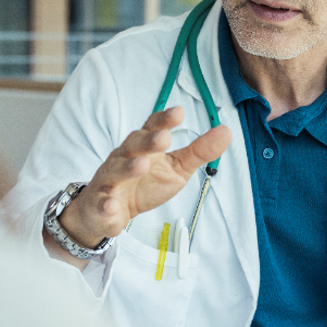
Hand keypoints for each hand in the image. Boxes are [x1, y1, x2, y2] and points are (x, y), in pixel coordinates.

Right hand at [55, 107, 230, 254]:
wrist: (109, 213)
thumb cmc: (145, 185)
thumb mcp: (176, 168)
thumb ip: (198, 151)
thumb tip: (226, 131)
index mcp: (143, 147)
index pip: (151, 128)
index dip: (163, 120)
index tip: (179, 112)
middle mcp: (124, 158)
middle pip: (132, 145)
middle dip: (146, 141)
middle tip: (164, 138)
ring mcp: (110, 180)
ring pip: (115, 170)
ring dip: (127, 168)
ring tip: (142, 166)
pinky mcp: (101, 204)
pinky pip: (102, 203)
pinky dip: (106, 204)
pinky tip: (112, 205)